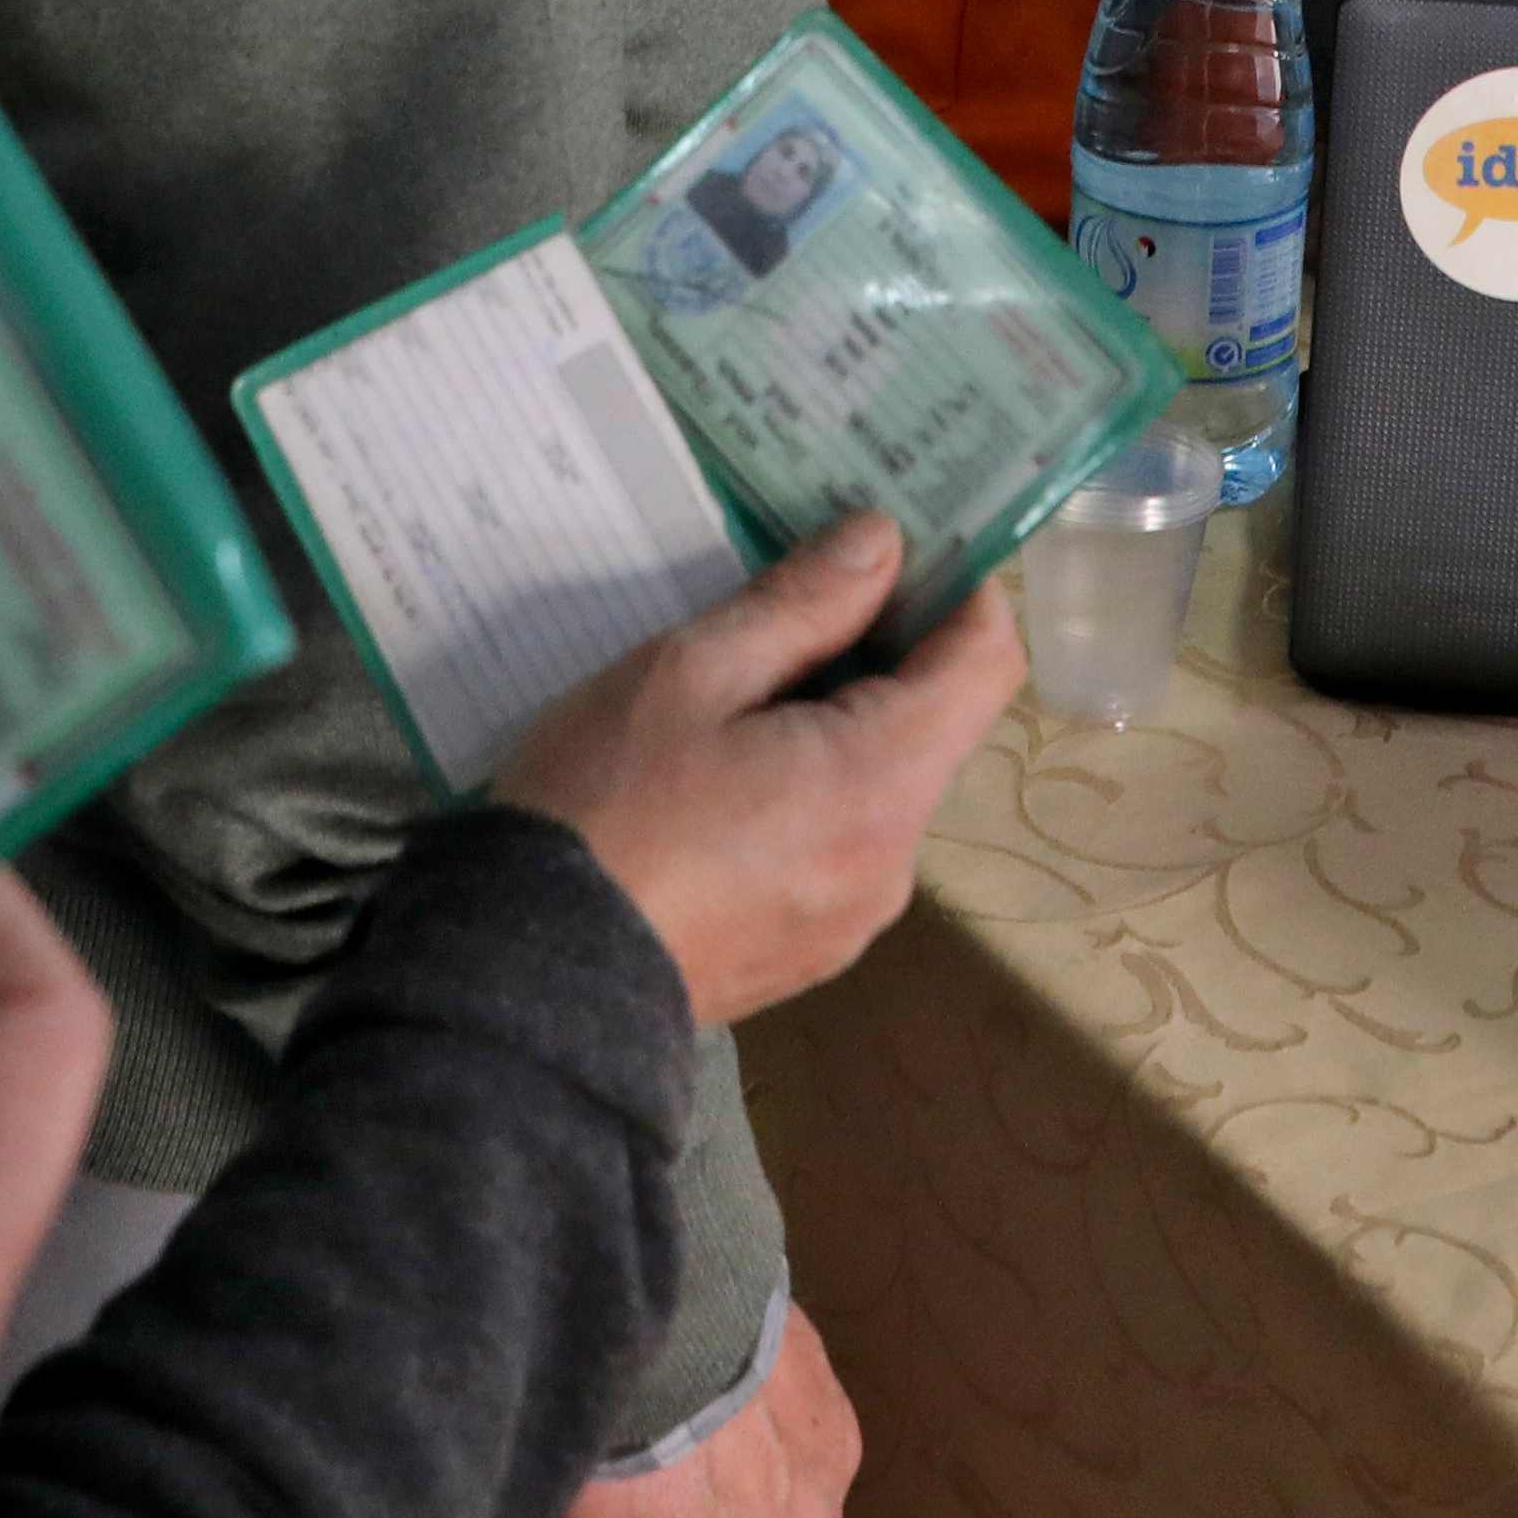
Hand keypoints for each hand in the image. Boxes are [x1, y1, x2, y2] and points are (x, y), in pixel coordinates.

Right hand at [494, 513, 1021, 1029]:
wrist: (529, 974)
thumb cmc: (605, 803)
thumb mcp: (692, 673)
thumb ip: (804, 604)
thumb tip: (884, 543)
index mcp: (881, 782)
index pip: (988, 661)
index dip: (961, 589)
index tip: (900, 547)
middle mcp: (894, 861)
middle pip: (931, 726)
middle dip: (879, 657)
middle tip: (785, 609)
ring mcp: (853, 919)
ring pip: (879, 788)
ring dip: (835, 730)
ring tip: (730, 704)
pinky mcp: (808, 953)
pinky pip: (838, 848)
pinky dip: (806, 798)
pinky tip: (716, 789)